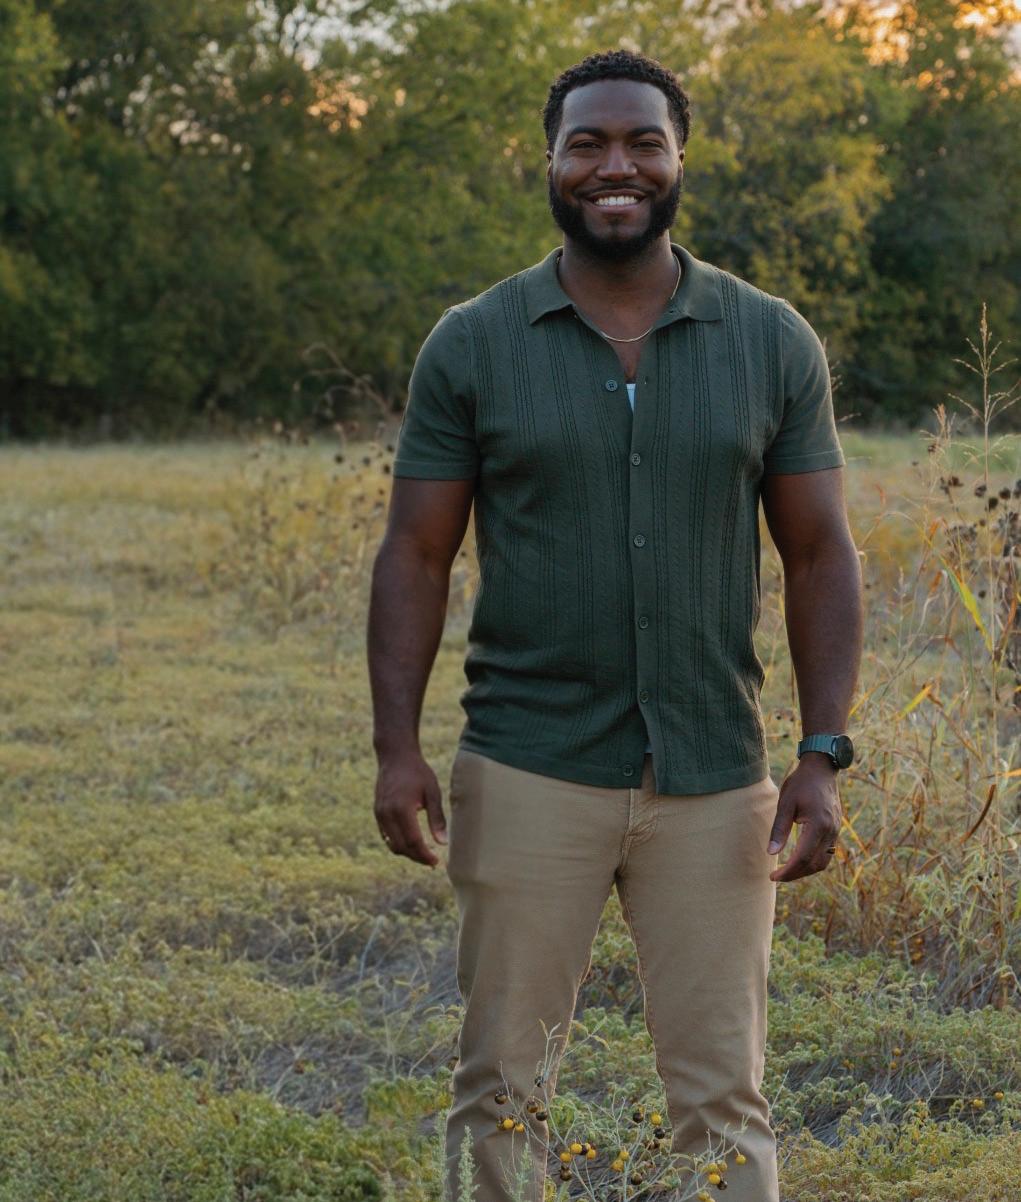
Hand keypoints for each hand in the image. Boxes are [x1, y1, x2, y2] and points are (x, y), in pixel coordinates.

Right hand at [373, 751, 448, 867]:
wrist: (395, 756)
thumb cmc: (417, 772)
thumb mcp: (432, 792)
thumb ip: (437, 819)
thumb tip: (443, 843)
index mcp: (402, 809)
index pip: (413, 842)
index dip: (425, 855)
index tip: (437, 861)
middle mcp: (387, 814)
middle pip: (401, 847)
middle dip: (416, 857)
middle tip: (432, 861)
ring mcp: (379, 814)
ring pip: (392, 844)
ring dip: (407, 852)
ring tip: (423, 853)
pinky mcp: (377, 813)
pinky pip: (386, 835)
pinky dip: (398, 843)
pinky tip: (411, 843)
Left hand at [767, 757, 842, 882]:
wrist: (822, 769)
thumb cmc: (800, 783)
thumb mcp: (785, 803)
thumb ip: (779, 829)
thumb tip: (771, 853)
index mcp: (818, 825)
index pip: (803, 858)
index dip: (788, 871)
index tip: (773, 876)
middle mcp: (831, 831)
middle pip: (815, 864)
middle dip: (796, 874)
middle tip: (777, 876)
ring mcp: (836, 831)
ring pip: (823, 861)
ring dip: (806, 870)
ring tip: (787, 871)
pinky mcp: (836, 829)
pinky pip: (827, 852)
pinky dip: (814, 861)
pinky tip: (800, 859)